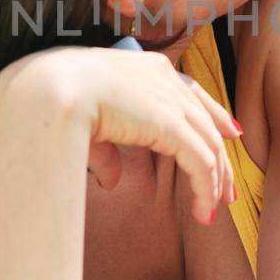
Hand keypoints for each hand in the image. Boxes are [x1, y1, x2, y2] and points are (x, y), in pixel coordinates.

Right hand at [4, 46, 240, 224]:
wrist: (48, 89)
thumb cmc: (54, 99)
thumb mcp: (85, 124)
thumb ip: (106, 151)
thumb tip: (112, 181)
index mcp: (145, 66)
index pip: (190, 90)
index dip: (213, 113)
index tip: (231, 132)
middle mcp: (165, 78)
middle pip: (207, 120)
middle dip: (221, 156)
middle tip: (227, 188)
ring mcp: (171, 100)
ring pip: (210, 145)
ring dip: (214, 182)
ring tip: (213, 210)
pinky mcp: (172, 125)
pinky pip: (202, 163)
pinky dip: (205, 190)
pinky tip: (203, 213)